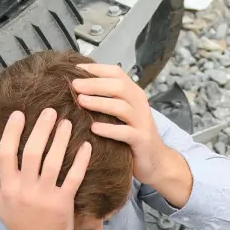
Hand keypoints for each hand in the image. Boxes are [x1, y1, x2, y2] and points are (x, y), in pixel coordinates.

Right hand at [0, 108, 89, 229]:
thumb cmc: (18, 225)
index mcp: (7, 187)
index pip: (6, 153)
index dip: (12, 131)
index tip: (19, 114)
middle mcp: (24, 190)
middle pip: (31, 152)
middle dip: (41, 128)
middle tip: (50, 111)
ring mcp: (44, 197)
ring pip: (53, 161)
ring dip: (60, 139)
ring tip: (66, 123)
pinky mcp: (63, 203)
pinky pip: (73, 178)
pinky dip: (80, 161)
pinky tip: (85, 146)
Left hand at [71, 62, 192, 207]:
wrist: (155, 160)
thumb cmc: (131, 134)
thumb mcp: (120, 113)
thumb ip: (106, 99)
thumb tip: (77, 87)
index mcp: (133, 93)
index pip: (116, 72)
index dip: (95, 69)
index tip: (75, 69)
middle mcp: (139, 104)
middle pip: (118, 86)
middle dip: (94, 84)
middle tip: (74, 85)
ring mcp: (141, 122)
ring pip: (121, 107)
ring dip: (99, 103)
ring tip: (80, 101)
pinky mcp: (141, 140)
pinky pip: (125, 133)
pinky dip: (109, 129)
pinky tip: (93, 128)